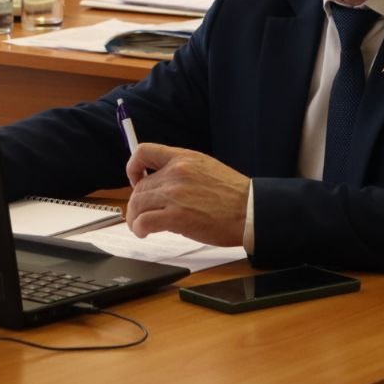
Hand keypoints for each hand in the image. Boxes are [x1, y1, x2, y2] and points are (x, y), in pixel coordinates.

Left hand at [124, 143, 249, 246]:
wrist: (250, 211)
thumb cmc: (232, 195)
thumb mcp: (205, 167)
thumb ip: (181, 169)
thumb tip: (160, 180)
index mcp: (183, 158)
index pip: (144, 151)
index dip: (133, 166)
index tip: (135, 179)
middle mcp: (176, 172)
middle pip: (139, 186)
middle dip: (136, 202)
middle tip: (140, 213)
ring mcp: (175, 194)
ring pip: (137, 204)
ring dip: (135, 217)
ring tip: (139, 226)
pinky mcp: (176, 216)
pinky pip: (144, 221)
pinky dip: (139, 228)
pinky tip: (144, 232)